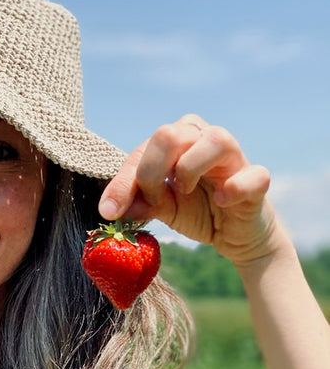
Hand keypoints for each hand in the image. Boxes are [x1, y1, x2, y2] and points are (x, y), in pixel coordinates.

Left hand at [98, 114, 283, 265]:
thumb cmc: (196, 210)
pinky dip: (235, 188)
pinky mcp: (257, 179)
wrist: (234, 235)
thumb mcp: (162, 208)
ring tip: (184, 191)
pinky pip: (254, 174)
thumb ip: (140, 203)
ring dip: (190, 168)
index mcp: (178, 142)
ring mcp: (234, 157)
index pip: (144, 149)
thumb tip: (113, 208)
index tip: (110, 211)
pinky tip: (221, 201)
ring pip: (216, 140)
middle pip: (171, 133)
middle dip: (151, 171)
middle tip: (153, 200)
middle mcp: (204, 139)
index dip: (124, 181)